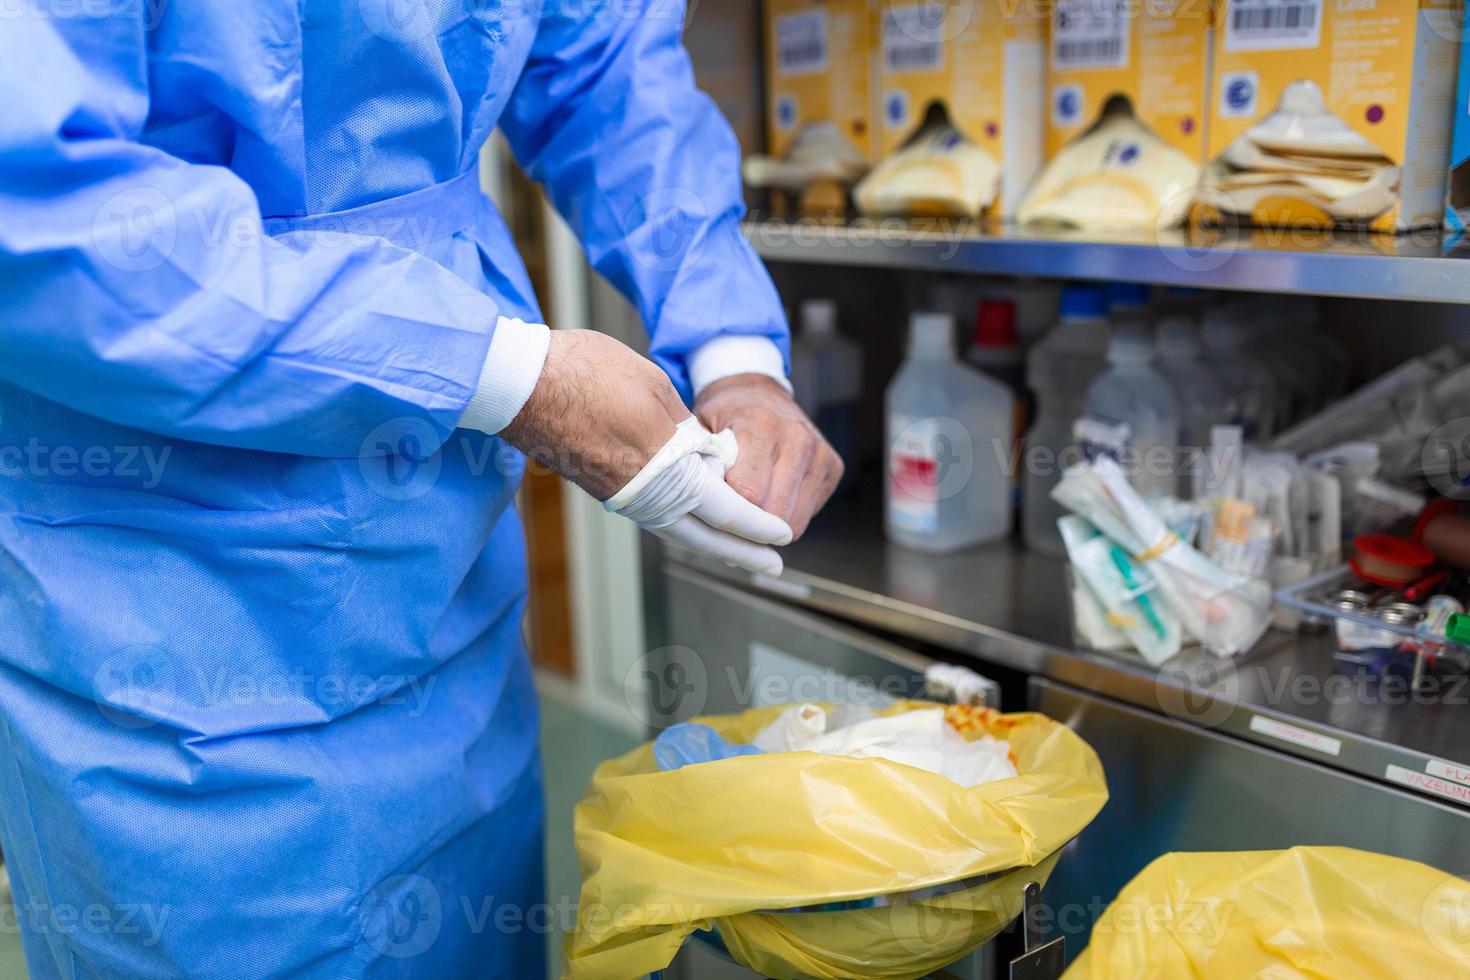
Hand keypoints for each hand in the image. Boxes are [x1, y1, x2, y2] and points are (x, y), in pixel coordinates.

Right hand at [502, 331, 790, 573]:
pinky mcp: (604, 489)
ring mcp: (621, 496)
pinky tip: (697, 521)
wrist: (520, 385)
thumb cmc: (586, 374)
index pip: (725, 509)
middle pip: (704, 536)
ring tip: (742, 551)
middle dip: (742, 553)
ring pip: (677, 530)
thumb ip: (686, 429)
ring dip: (714, 543)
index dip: (758, 524)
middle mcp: (643, 494)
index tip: (783, 535)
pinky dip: (684, 524)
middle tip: (772, 567)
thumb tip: (706, 455)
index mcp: (664, 468)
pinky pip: (655, 516)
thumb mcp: (654, 389)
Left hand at [693, 374, 842, 538]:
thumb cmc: (724, 416)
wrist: (759, 392)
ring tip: (749, 515)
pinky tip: (771, 498)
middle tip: (730, 525)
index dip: (729, 513)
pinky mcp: (834, 466)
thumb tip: (702, 507)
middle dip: (750, 528)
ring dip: (770, 528)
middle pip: (775, 513)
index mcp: (760, 426)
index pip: (749, 493)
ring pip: (795, 521)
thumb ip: (703, 464)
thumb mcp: (702, 430)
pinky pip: (808, 515)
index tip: (714, 518)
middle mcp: (797, 438)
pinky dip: (788, 516)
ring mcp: (820, 453)